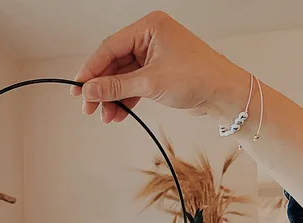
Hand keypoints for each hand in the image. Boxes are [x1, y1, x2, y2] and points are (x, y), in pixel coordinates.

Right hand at [72, 11, 237, 122]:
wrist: (225, 94)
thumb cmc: (199, 77)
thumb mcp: (150, 83)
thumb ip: (116, 87)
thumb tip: (89, 91)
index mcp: (149, 27)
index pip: (109, 47)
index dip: (90, 70)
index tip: (77, 89)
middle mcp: (150, 37)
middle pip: (114, 62)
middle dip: (101, 88)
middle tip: (88, 107)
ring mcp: (154, 54)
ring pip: (122, 76)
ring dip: (112, 97)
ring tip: (106, 116)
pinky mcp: (159, 71)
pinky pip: (134, 83)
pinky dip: (125, 98)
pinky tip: (118, 114)